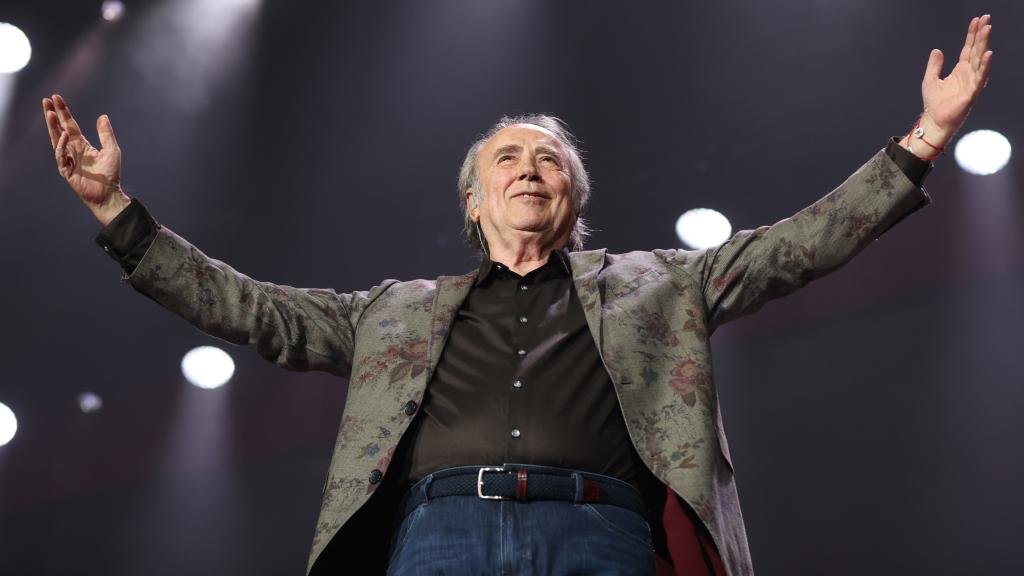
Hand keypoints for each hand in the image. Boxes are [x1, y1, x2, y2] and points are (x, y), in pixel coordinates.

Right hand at [43, 94, 129, 225]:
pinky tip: (64, 135)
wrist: (108, 193)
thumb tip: (103, 116)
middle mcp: (72, 149)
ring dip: (52, 126)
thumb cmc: (110, 174)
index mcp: (82, 144)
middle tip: (46, 100)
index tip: (57, 98)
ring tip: (50, 113)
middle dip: (53, 115)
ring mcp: (67, 159)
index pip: (70, 124)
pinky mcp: (65, 169)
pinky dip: (61, 145)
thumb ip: (106, 134)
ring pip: (56, 139)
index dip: (64, 112)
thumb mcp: (112, 150)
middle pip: (59, 129)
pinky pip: (60, 155)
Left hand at [915, 15, 992, 150]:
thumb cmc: (934, 103)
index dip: (972, 35)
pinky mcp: (972, 92)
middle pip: (977, 50)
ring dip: (984, 44)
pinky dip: (984, 65)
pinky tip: (988, 54)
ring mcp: (972, 82)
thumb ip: (934, 65)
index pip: (968, 48)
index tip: (976, 21)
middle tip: (986, 19)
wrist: (934, 121)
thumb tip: (936, 50)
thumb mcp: (930, 79)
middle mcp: (968, 74)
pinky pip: (980, 76)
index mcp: (960, 70)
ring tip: (987, 29)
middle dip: (981, 34)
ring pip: (980, 59)